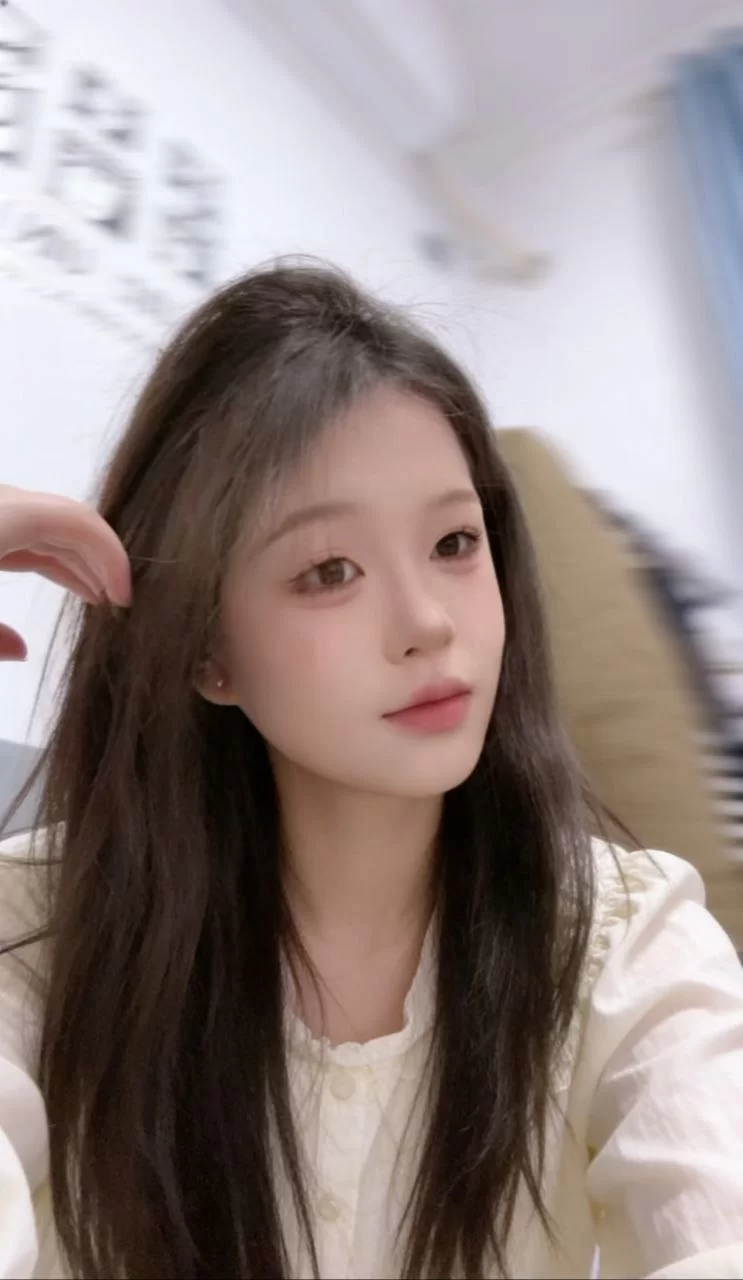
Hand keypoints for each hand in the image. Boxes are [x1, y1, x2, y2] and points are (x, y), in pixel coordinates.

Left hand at [0, 484, 130, 660]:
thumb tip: (21, 649)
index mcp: (4, 516)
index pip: (79, 523)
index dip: (112, 558)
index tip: (123, 599)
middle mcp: (3, 503)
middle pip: (68, 520)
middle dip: (101, 559)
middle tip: (119, 601)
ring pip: (47, 526)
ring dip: (79, 559)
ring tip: (100, 596)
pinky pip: (27, 532)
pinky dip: (50, 555)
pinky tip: (69, 581)